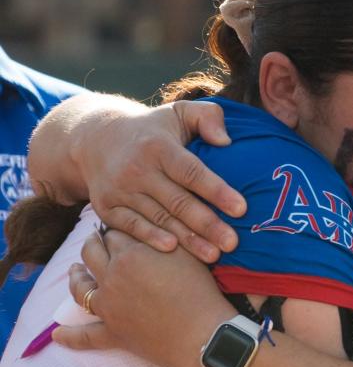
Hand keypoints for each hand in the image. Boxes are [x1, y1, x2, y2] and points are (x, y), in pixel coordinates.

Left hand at [53, 230, 233, 366]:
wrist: (200, 332)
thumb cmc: (200, 290)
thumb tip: (157, 224)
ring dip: (74, 277)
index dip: (118, 228)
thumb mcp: (188, 253)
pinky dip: (69, 336)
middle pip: (92, 253)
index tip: (120, 226)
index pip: (116, 232)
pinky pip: (85, 335)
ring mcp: (107, 306)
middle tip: (95, 238)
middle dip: (93, 243)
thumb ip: (169, 235)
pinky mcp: (112, 332)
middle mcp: (112, 276)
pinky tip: (57, 335)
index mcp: (131, 253)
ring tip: (73, 270)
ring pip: (80, 288)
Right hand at [76, 100, 244, 261]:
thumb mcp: (180, 111)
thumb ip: (208, 116)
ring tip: (213, 255)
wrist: (96, 139)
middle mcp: (137, 169)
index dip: (217, 191)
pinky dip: (151, 239)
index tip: (242, 209)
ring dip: (187, 239)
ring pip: (159, 219)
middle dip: (207, 224)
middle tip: (233, 243)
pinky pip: (132, 227)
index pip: (192, 172)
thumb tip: (226, 141)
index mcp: (159, 146)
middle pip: (178, 201)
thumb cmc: (154, 129)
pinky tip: (173, 251)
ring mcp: (120, 190)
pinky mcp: (107, 207)